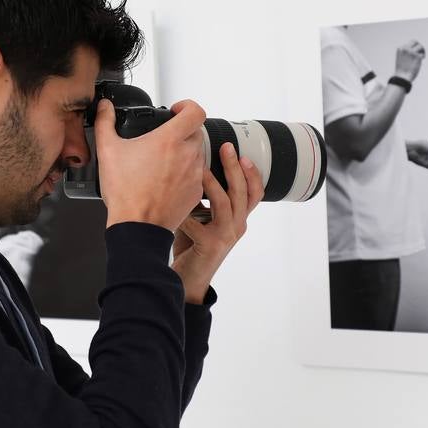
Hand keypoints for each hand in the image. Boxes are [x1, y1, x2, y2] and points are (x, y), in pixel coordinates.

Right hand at [94, 98, 205, 231]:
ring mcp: (194, 174)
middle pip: (196, 131)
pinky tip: (167, 181)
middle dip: (182, 131)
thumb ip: (105, 122)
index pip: (195, 111)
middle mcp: (187, 154)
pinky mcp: (196, 191)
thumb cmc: (125, 192)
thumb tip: (104, 107)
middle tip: (164, 140)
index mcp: (169, 140)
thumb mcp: (108, 151)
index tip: (176, 111)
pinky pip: (197, 175)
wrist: (137, 226)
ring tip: (163, 163)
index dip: (187, 106)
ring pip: (197, 153)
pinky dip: (186, 173)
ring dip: (184, 153)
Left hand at [172, 142, 263, 302]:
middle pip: (244, 192)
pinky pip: (198, 221)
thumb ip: (203, 198)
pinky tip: (171, 199)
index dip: (253, 173)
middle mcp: (237, 226)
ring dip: (213, 183)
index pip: (255, 193)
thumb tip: (192, 165)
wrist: (187, 279)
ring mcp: (225, 237)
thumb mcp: (202, 217)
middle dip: (235, 168)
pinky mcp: (210, 245)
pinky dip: (185, 208)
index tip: (242, 153)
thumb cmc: (192, 245)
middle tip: (226, 147)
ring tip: (200, 167)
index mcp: (238, 218)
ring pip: (226, 203)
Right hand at [394, 40, 425, 81]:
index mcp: (400, 48)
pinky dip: (422, 57)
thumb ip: (407, 53)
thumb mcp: (401, 58)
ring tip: (422, 56)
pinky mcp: (418, 56)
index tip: (413, 53)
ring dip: (422, 51)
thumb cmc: (402, 70)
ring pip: (420, 46)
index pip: (408, 44)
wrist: (402, 77)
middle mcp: (406, 49)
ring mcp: (412, 52)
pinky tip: (422, 60)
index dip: (412, 47)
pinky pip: (422, 54)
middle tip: (419, 52)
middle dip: (418, 46)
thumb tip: (415, 51)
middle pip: (415, 41)